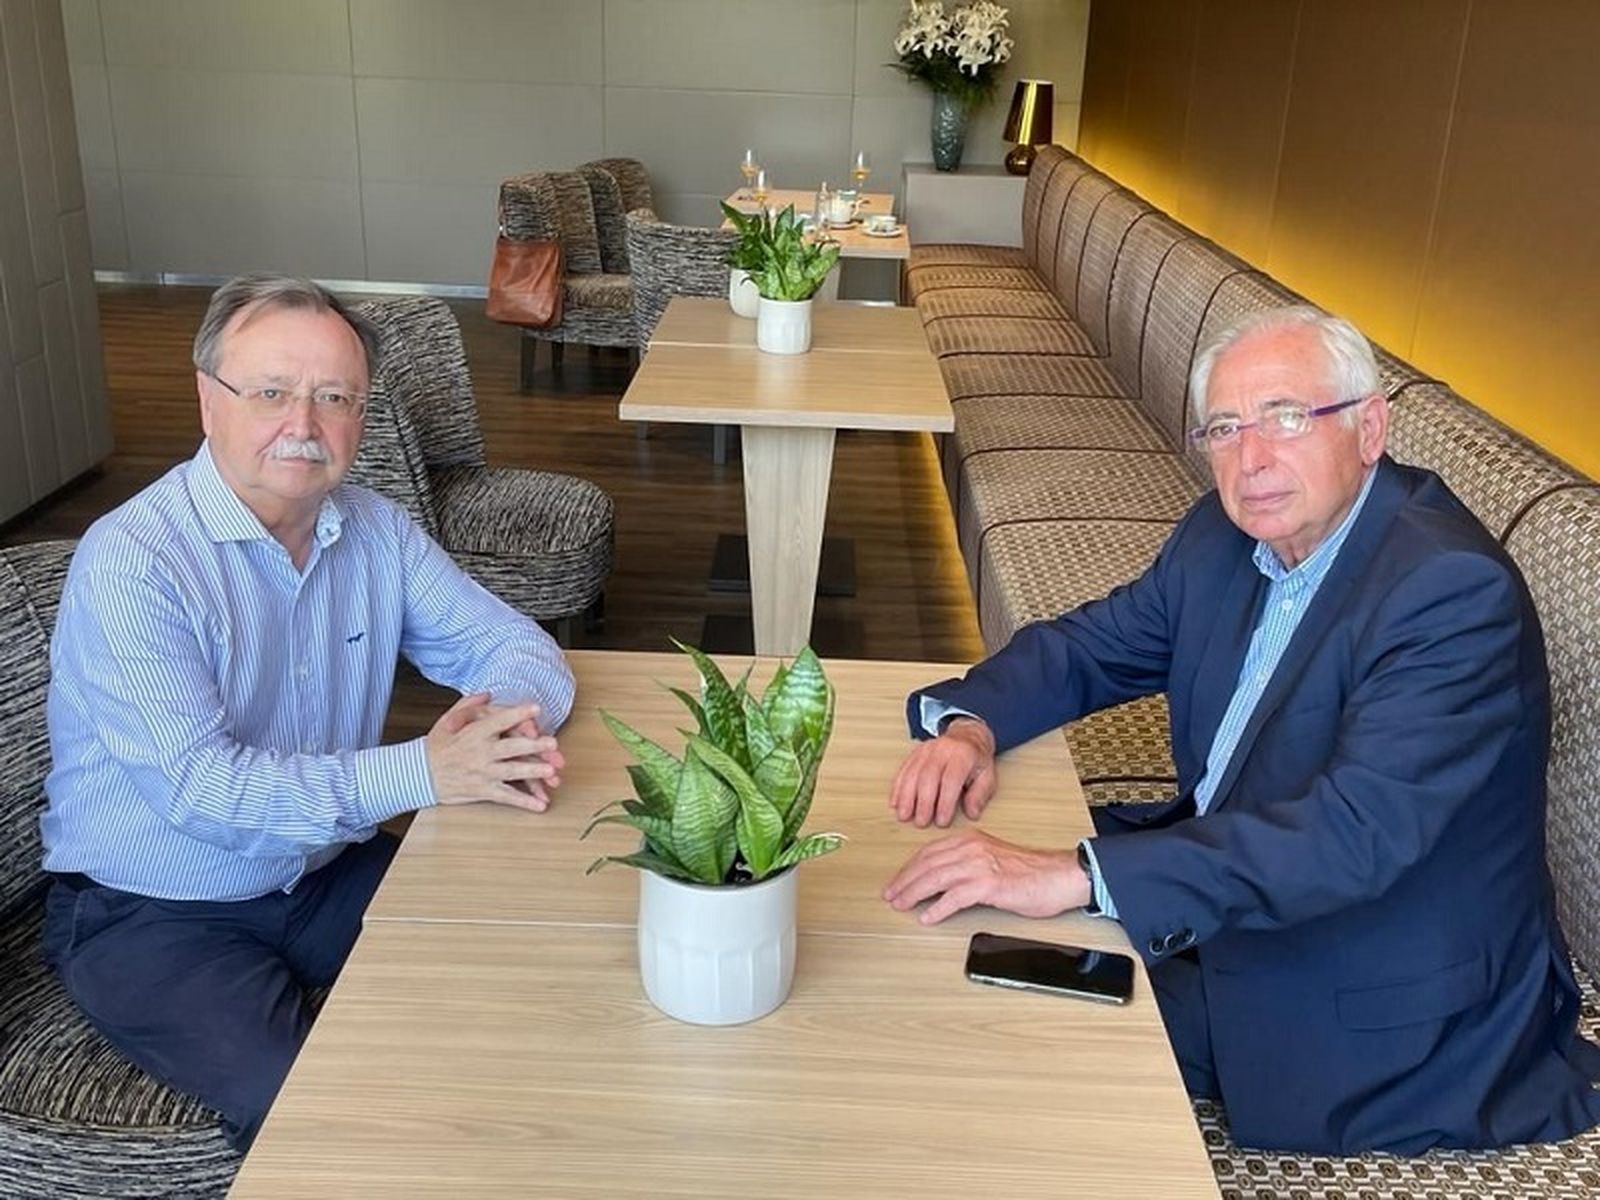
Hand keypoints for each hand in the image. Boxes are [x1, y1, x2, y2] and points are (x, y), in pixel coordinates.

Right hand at [425, 693, 561, 811]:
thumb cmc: (435, 746)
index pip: (499, 721)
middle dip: (533, 745)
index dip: (518, 713)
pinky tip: (540, 805)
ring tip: (551, 772)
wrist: (418, 775)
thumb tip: (488, 693)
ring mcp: (483, 773)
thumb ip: (469, 704)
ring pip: (512, 772)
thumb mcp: (448, 720)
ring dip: (533, 772)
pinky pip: (507, 796)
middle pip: (511, 748)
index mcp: (475, 733)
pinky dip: (524, 802)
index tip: (535, 708)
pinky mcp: (483, 790)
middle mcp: (481, 753)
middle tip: (552, 743)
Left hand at [882, 828, 1089, 924]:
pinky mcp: (989, 885)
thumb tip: (942, 881)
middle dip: (904, 881)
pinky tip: (928, 917)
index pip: (929, 852)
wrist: (1059, 875)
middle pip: (927, 864)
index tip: (896, 882)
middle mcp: (971, 848)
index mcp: (970, 840)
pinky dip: (937, 908)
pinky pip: (955, 897)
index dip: (909, 869)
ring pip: (935, 878)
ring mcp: (980, 866)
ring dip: (914, 894)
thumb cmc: (1030, 872)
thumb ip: (968, 863)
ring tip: (901, 905)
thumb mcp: (992, 859)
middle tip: (891, 896)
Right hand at [888, 717, 996, 826]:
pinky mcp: (915, 753)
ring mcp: (926, 750)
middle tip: (921, 822)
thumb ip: (979, 796)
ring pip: (912, 773)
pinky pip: (903, 770)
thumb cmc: (976, 759)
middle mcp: (943, 750)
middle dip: (923, 802)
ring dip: (906, 797)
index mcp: (963, 755)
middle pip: (928, 777)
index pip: (951, 780)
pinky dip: (898, 788)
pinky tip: (895, 802)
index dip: (945, 802)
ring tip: (904, 815)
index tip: (942, 821)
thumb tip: (972, 813)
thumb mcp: (987, 776)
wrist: (967, 736)